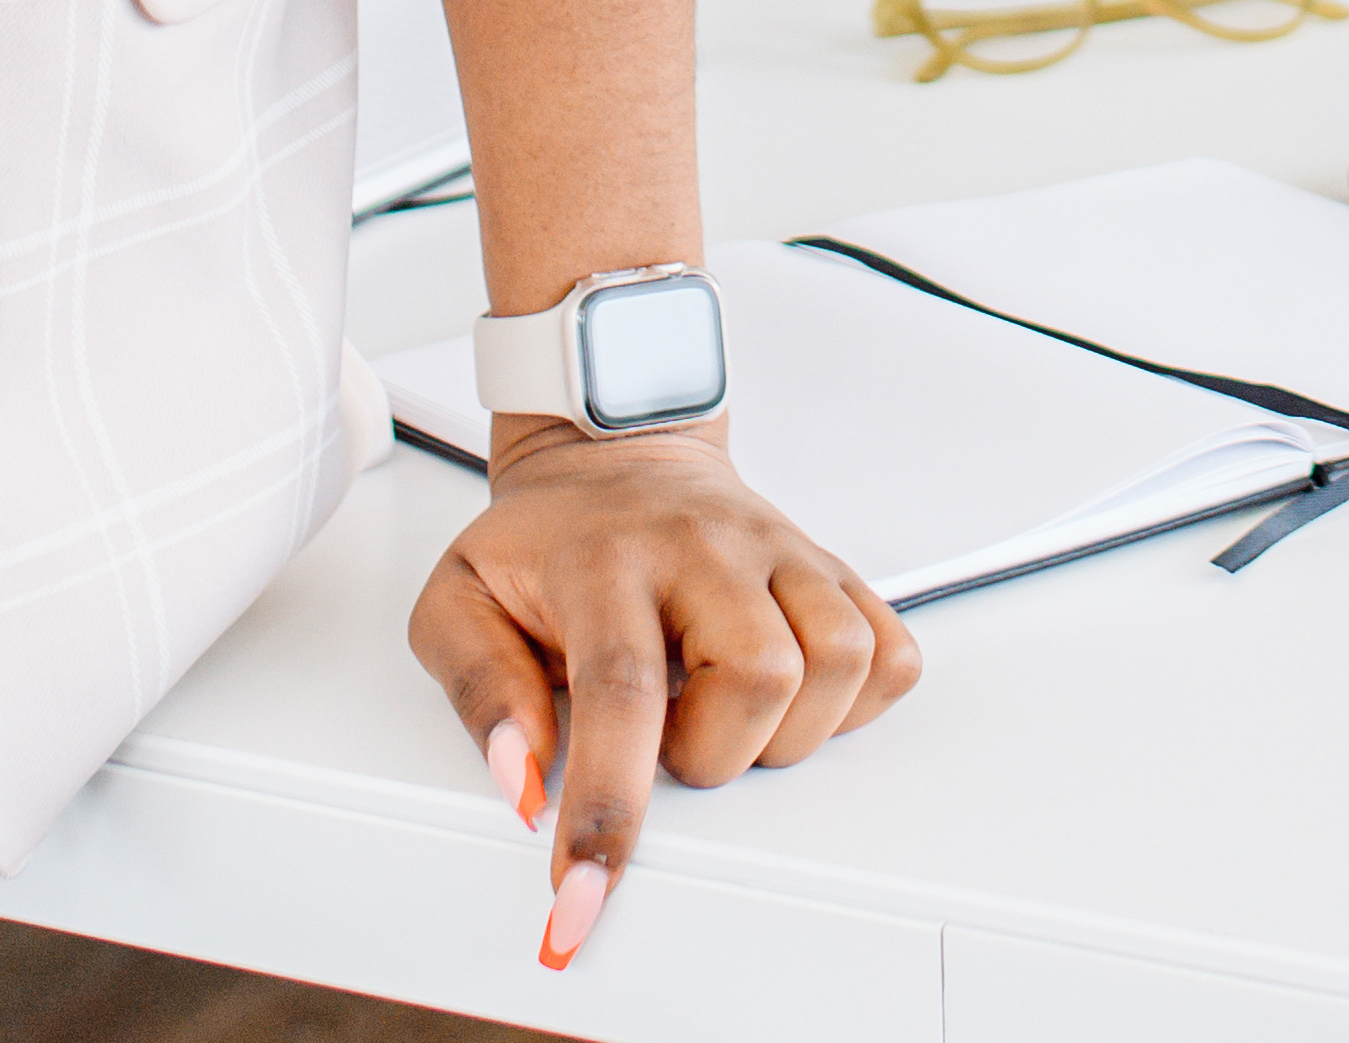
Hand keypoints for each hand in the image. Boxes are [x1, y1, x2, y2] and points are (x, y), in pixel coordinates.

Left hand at [411, 423, 918, 972]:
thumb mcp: (460, 599)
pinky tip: (787, 700)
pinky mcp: (829, 563)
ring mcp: (779, 548)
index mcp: (606, 558)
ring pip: (839, 661)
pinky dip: (852, 700)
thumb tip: (523, 779)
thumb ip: (479, 687)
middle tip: (669, 741)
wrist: (614, 452)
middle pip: (761, 674)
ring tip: (723, 718)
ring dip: (785, 731)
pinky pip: (889, 650)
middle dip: (715, 754)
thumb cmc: (542, 542)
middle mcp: (705, 546)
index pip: (622, 688)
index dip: (609, 806)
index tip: (583, 896)